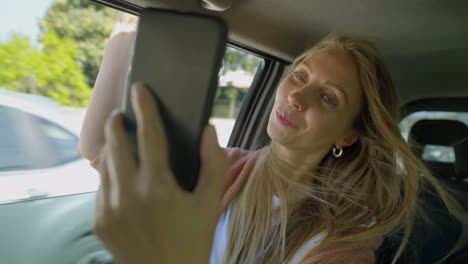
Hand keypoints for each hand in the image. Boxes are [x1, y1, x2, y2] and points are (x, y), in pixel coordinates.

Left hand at [94, 82, 228, 263]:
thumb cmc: (192, 241)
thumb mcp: (210, 204)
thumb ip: (214, 164)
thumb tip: (208, 130)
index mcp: (157, 187)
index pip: (149, 136)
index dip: (145, 108)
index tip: (139, 88)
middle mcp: (127, 195)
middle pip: (115, 145)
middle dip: (116, 124)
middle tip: (121, 114)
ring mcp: (108, 209)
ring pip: (104, 165)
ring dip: (110, 148)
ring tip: (120, 141)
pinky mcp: (99, 221)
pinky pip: (100, 187)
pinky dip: (108, 175)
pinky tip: (120, 175)